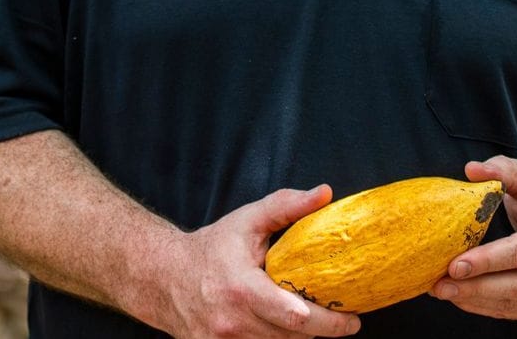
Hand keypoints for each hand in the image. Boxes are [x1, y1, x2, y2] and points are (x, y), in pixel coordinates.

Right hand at [144, 184, 362, 337]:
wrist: (164, 278)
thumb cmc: (212, 248)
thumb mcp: (247, 221)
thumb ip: (286, 206)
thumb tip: (325, 193)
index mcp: (241, 288)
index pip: (291, 314)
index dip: (325, 322)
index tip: (352, 319)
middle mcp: (232, 322)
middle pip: (292, 338)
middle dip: (322, 331)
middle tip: (346, 323)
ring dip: (300, 338)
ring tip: (315, 321)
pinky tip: (288, 329)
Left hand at [430, 156, 516, 318]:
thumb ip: (503, 169)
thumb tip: (471, 170)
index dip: (486, 261)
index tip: (453, 266)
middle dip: (475, 287)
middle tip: (440, 285)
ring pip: (516, 303)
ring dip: (477, 300)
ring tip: (444, 291)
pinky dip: (488, 306)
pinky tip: (464, 298)